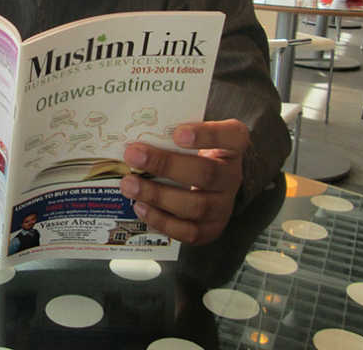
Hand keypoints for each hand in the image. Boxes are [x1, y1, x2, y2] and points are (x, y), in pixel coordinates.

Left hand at [119, 119, 247, 244]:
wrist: (205, 182)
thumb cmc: (192, 151)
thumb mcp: (189, 134)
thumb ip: (169, 130)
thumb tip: (131, 133)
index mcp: (232, 145)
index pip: (232, 136)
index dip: (207, 135)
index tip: (177, 133)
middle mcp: (232, 176)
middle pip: (206, 173)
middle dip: (166, 165)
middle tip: (133, 155)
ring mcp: (224, 205)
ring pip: (196, 206)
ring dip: (158, 195)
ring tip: (129, 184)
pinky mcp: (211, 229)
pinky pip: (189, 231)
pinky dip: (161, 220)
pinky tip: (140, 207)